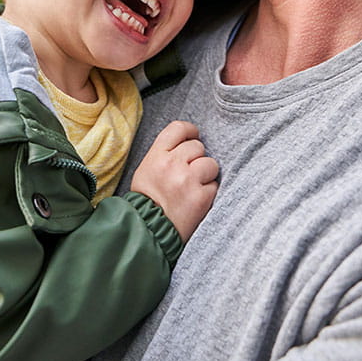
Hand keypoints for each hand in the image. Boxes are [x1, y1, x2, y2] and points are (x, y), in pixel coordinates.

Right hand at [130, 120, 218, 242]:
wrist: (148, 232)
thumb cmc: (147, 200)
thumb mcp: (147, 169)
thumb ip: (165, 153)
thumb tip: (187, 141)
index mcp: (157, 156)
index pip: (178, 128)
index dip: (190, 131)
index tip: (194, 137)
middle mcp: (172, 164)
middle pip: (198, 146)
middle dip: (196, 159)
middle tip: (187, 174)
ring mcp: (188, 181)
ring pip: (210, 163)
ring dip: (206, 175)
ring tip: (193, 188)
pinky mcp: (201, 198)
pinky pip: (215, 185)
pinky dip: (209, 193)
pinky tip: (196, 200)